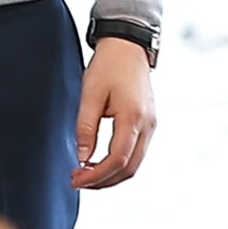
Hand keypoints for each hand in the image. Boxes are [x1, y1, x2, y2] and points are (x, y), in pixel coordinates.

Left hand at [72, 37, 155, 187]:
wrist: (128, 47)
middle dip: (103, 181)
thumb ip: (85, 128)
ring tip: (86, 175)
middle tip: (78, 181)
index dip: (96, 176)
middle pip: (129, 169)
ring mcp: (151, 126)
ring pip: (134, 164)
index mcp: (133, 117)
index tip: (76, 179)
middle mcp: (148, 125)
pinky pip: (136, 153)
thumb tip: (82, 158)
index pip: (117, 160)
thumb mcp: (90, 94)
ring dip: (111, 175)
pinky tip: (100, 163)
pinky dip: (119, 164)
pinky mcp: (149, 124)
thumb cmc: (108, 66)